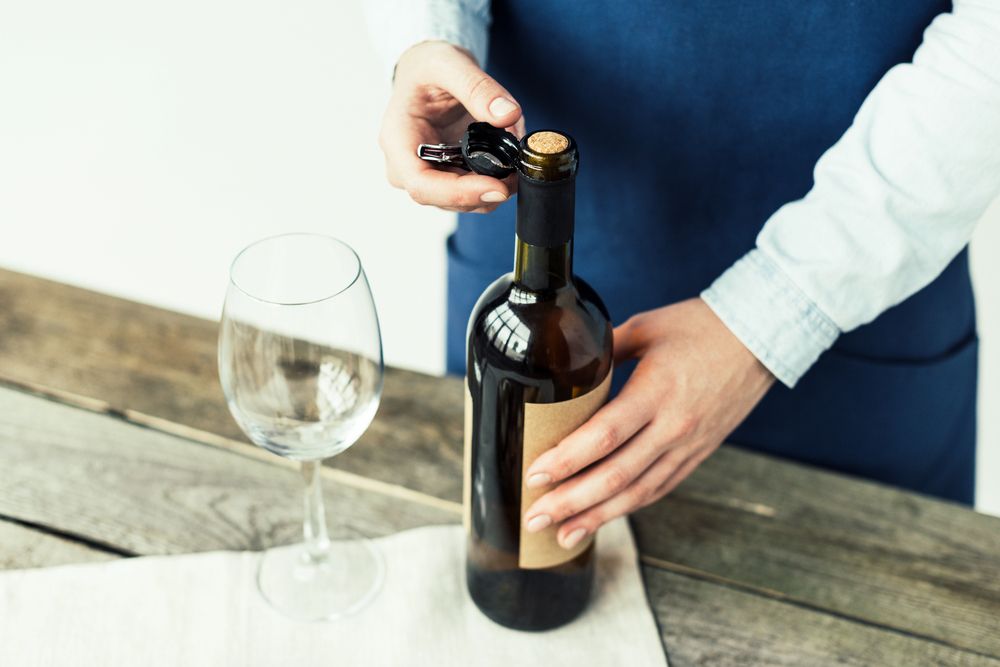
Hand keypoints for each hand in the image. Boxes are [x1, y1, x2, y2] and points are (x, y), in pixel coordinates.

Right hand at [378, 41, 524, 212]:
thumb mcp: (450, 64)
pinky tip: (507, 159)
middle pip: (445, 199)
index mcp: (398, 141)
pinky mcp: (446, 177)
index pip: (422, 184)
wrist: (427, 73)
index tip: (497, 187)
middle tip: (517, 172)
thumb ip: (478, 88)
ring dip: (493, 186)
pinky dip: (494, 180)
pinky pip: (472, 191)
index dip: (460, 193)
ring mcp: (427, 176)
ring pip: (463, 201)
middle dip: (485, 191)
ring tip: (514, 157)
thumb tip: (508, 114)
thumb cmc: (427, 68)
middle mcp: (407, 167)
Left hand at [522, 298, 774, 548]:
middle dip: (571, 502)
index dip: (567, 460)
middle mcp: (674, 427)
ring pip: (637, 492)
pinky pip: (659, 488)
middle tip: (534, 518)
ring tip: (562, 535)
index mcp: (657, 392)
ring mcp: (689, 445)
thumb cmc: (701, 326)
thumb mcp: (646, 327)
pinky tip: (602, 518)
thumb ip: (605, 349)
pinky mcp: (699, 454)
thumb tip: (566, 364)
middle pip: (615, 476)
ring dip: (596, 517)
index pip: (604, 436)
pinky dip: (628, 507)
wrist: (761, 337)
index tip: (535, 474)